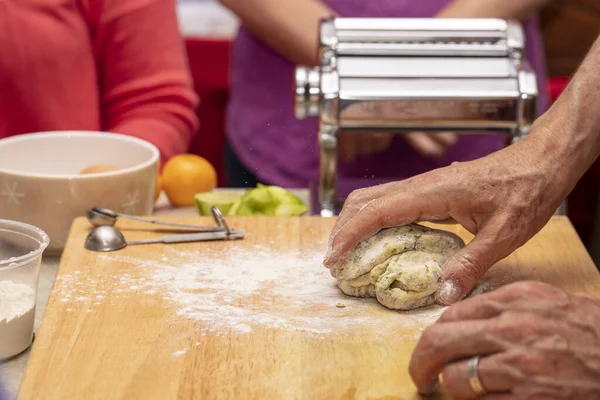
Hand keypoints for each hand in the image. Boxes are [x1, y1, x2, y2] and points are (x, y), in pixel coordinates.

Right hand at [324, 130, 567, 303]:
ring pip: (374, 200)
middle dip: (343, 229)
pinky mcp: (431, 193)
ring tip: (349, 255)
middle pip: (365, 201)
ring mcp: (424, 187)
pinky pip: (392, 206)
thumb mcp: (505, 234)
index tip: (333, 259)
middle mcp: (421, 186)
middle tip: (335, 262)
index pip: (376, 211)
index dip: (349, 235)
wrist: (542, 163)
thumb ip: (471, 264)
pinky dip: (375, 224)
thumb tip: (441, 294)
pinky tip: (380, 245)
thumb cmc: (527, 190)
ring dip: (356, 224)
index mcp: (433, 192)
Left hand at [409, 281, 599, 398]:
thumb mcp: (547, 302)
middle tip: (419, 375)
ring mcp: (519, 366)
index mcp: (515, 300)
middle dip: (420, 361)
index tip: (431, 346)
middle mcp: (512, 329)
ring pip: (455, 378)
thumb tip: (465, 321)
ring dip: (451, 387)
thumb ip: (505, 307)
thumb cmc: (589, 332)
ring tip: (457, 389)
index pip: (452, 313)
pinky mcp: (527, 399)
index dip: (435, 332)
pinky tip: (484, 399)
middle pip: (439, 341)